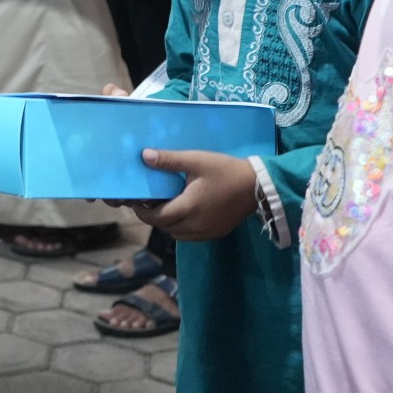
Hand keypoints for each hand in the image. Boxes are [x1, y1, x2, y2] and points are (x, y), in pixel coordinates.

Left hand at [130, 148, 257, 240]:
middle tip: (148, 203)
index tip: (135, 203)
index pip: (156, 218)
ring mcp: (206, 232)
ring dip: (168, 224)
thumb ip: (169, 160)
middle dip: (154, 217)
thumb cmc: (224, 171)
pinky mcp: (216, 234)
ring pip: (177, 234)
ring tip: (165, 207)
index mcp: (188, 208)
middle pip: (165, 227)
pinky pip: (191, 237)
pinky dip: (182, 229)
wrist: (257, 186)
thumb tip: (144, 156)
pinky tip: (184, 214)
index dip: (142, 212)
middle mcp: (195, 225)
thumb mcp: (196, 161)